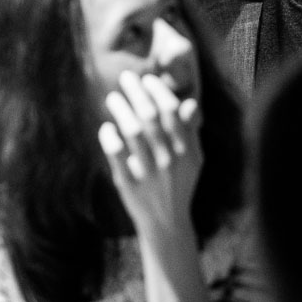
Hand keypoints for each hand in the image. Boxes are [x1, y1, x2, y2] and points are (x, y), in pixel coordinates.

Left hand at [98, 70, 202, 241]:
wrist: (167, 224)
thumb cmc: (179, 183)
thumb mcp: (193, 160)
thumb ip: (191, 132)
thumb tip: (190, 103)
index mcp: (187, 150)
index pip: (173, 111)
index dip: (158, 90)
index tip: (148, 78)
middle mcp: (170, 160)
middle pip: (151, 116)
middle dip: (137, 91)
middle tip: (126, 78)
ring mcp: (149, 174)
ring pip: (133, 132)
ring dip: (121, 109)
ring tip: (113, 98)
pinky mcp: (129, 186)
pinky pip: (116, 156)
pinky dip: (110, 137)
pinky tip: (107, 127)